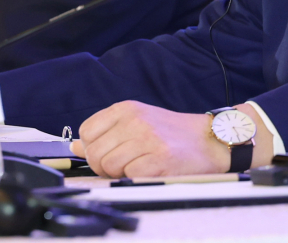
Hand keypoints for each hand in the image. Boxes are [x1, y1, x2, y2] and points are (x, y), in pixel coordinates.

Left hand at [69, 100, 272, 177]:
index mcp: (126, 108)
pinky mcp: (160, 159)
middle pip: (95, 152)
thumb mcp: (137, 122)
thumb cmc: (173, 134)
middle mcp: (135, 120)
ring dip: (119, 174)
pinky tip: (149, 171)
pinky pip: (129, 175)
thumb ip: (106, 132)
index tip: (107, 154)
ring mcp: (148, 139)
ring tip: (138, 167)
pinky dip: (135, 178)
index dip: (91, 149)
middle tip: (123, 166)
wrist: (211, 140)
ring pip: (109, 165)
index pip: (86, 132)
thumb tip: (76, 146)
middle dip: (103, 166)